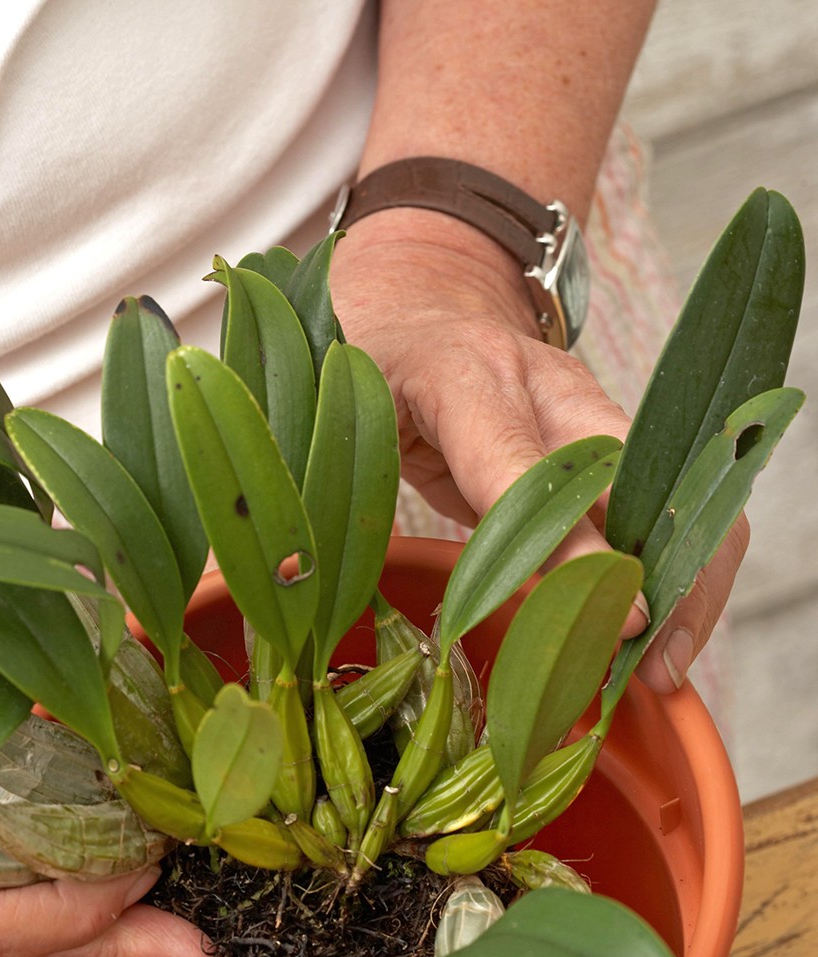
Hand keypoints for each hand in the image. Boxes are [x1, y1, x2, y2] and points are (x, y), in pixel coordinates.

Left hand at [329, 212, 747, 691]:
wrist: (426, 287)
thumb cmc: (366, 349)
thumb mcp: (324, 405)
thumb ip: (309, 479)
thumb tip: (268, 583)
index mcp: (463, 376)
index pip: (527, 467)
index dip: (572, 545)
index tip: (620, 614)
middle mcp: (547, 390)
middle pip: (637, 478)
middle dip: (666, 571)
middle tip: (650, 663)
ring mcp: (589, 415)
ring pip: (671, 493)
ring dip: (687, 581)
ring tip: (661, 669)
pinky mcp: (606, 448)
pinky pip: (659, 511)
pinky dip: (673, 573)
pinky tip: (655, 641)